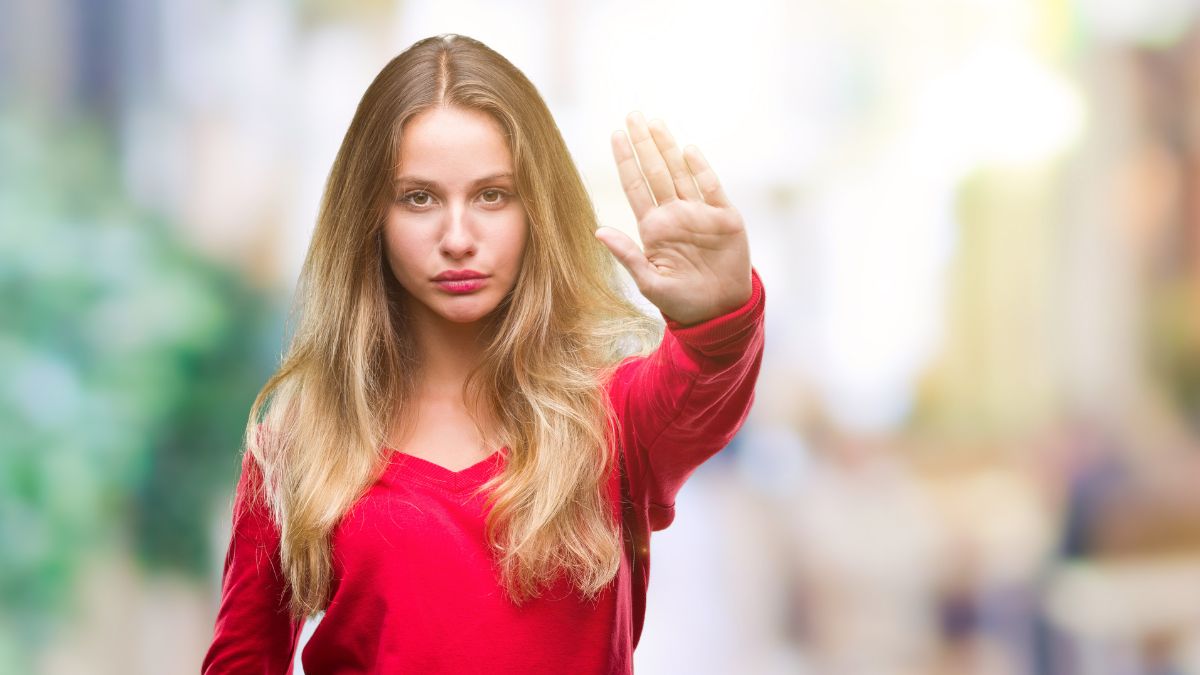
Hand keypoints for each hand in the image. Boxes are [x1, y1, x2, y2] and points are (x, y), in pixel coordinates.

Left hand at [596, 111, 751, 325]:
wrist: (719, 311)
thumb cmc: (681, 301)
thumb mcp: (649, 282)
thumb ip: (627, 255)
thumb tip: (598, 232)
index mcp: (654, 227)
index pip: (635, 186)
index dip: (626, 160)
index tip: (615, 135)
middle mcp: (674, 214)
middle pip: (655, 171)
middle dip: (644, 143)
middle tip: (633, 115)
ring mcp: (699, 213)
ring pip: (680, 172)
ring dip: (668, 147)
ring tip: (655, 122)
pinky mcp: (724, 217)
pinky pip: (711, 187)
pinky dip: (700, 169)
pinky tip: (688, 151)